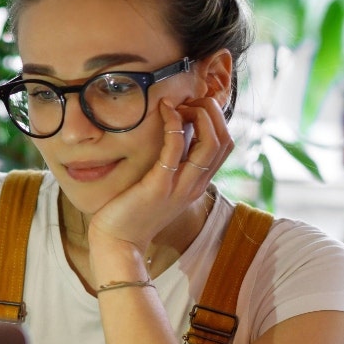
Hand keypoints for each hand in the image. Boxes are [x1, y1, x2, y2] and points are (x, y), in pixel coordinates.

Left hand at [86, 97, 232, 270]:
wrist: (118, 242)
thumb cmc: (133, 211)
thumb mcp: (161, 186)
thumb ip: (172, 165)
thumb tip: (174, 133)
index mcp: (197, 183)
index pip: (225, 145)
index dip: (216, 119)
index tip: (192, 107)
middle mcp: (195, 185)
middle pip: (224, 140)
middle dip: (212, 112)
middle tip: (188, 101)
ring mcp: (180, 186)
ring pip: (210, 144)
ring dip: (199, 115)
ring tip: (178, 103)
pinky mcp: (159, 186)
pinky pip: (176, 149)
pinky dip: (174, 125)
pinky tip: (164, 111)